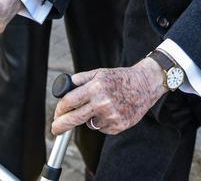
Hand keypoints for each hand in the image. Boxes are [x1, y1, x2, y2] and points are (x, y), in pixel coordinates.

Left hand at [51, 58, 166, 135]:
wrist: (145, 84)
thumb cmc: (121, 78)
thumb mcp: (99, 72)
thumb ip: (80, 80)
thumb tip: (63, 89)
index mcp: (96, 87)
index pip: (69, 102)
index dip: (59, 110)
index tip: (56, 114)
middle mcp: (103, 103)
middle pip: (74, 119)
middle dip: (61, 126)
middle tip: (55, 129)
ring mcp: (111, 116)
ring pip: (90, 124)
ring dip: (90, 119)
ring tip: (104, 106)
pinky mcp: (118, 126)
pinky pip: (102, 128)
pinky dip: (103, 122)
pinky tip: (113, 111)